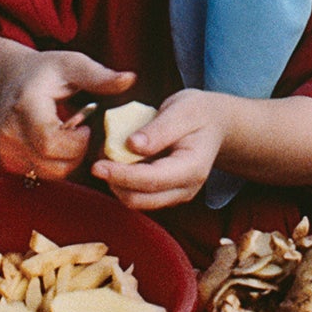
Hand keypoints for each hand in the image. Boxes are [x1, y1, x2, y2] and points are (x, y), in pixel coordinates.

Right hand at [0, 51, 135, 181]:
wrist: (8, 79)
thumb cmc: (45, 71)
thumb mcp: (73, 65)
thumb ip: (100, 76)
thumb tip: (130, 79)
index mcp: (26, 105)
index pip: (51, 142)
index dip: (77, 142)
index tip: (86, 126)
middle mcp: (10, 130)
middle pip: (52, 163)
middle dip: (77, 154)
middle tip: (82, 133)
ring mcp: (6, 148)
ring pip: (49, 174)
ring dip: (69, 162)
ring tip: (71, 138)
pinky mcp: (8, 160)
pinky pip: (40, 175)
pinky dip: (56, 166)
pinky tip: (59, 146)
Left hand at [94, 90, 227, 213]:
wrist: (215, 125)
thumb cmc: (198, 113)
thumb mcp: (182, 109)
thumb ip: (158, 129)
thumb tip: (131, 145)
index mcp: (192, 168)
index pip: (151, 180)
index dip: (121, 175)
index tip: (96, 165)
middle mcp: (186, 188)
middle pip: (140, 199)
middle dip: (114, 182)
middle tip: (97, 158)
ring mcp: (176, 194)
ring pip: (136, 201)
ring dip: (116, 183)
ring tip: (107, 156)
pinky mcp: (166, 194)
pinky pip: (138, 194)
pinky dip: (123, 181)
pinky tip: (118, 161)